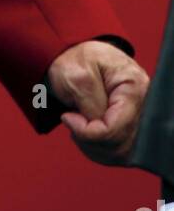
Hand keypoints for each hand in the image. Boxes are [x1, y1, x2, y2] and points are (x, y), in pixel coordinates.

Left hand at [44, 39, 148, 163]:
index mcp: (134, 86)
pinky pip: (118, 152)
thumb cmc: (75, 60)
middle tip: (72, 122)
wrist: (74, 56)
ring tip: (78, 127)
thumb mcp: (77, 74)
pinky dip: (98, 149)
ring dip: (93, 147)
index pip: (117, 128)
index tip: (68, 117)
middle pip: (121, 145)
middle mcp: (142, 105)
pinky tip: (86, 135)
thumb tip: (96, 127)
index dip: (89, 131)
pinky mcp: (129, 127)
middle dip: (90, 140)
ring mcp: (137, 117)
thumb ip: (90, 103)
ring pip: (120, 153)